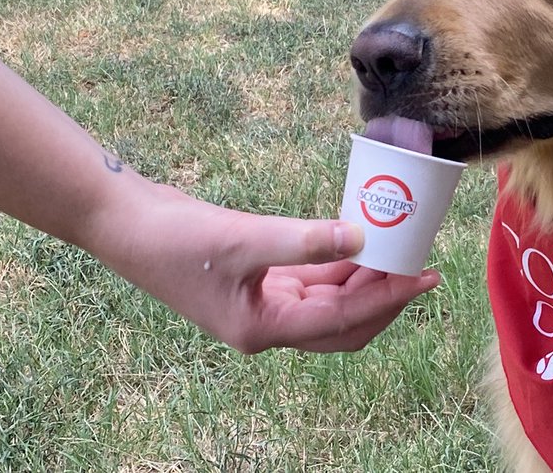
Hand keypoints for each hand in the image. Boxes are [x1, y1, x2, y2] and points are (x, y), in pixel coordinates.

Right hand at [98, 183, 440, 353]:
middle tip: (420, 267)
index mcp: (263, 329)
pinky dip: (339, 264)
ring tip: (398, 250)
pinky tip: (360, 239)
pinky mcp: (261, 280)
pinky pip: (314, 280)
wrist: (128, 223)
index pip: (343, 321)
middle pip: (345, 324)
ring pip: (331, 301)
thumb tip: (361, 236)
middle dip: (385, 298)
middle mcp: (268, 325)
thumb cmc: (176, 239)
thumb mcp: (244, 237)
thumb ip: (305, 240)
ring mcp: (264, 304)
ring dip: (364, 280)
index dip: (388, 299)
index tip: (424, 277)